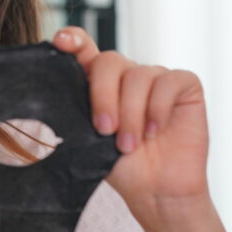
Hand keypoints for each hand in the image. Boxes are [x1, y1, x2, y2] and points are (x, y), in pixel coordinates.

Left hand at [53, 28, 210, 231]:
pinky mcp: (184, 85)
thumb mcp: (89, 139)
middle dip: (103, 96)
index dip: (73, 40)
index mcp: (100, 82)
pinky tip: (155, 131)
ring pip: (138, 75)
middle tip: (103, 130)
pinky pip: (169, 82)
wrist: (156, 192)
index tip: (61, 42)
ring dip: (131, 114)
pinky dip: (158, 108)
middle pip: (109, 61)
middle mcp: (127, 74)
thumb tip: (46, 97)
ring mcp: (156, 77)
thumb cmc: (121, 166)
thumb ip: (76, 111)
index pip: (84, 48)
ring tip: (129, 145)